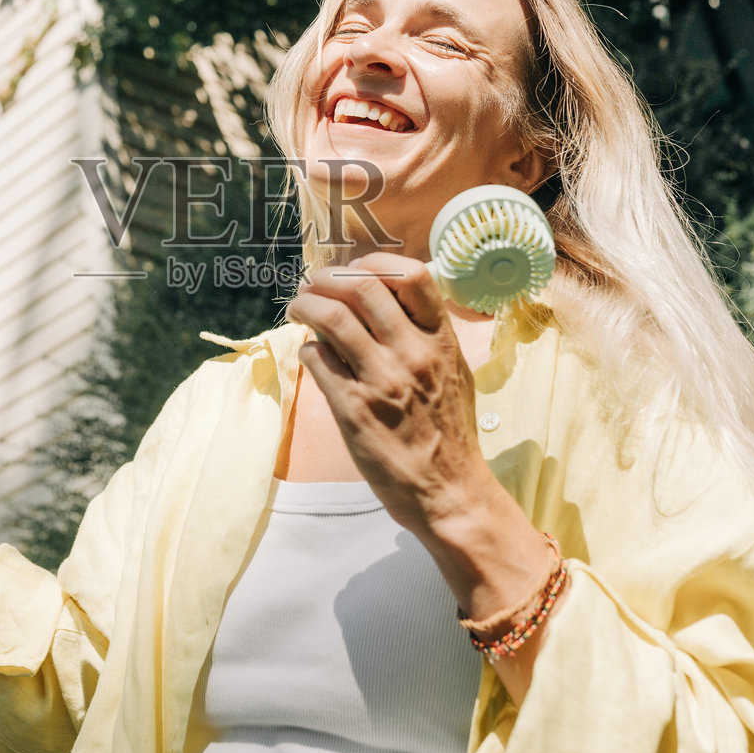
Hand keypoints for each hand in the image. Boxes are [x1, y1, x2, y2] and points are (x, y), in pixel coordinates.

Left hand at [284, 252, 493, 535]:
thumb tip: (389, 300)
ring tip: (298, 308)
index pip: (412, 275)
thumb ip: (427, 334)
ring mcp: (381, 380)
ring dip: (306, 305)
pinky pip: (317, 359)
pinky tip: (311, 353)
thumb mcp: (455, 371)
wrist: (450, 490)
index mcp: (441, 340)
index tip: (355, 269)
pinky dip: (308, 347)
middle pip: (361, 286)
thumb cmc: (451, 431)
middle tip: (312, 285)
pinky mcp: (353, 409)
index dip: (375, 261)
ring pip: (331, 317)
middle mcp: (413, 353)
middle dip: (327, 278)